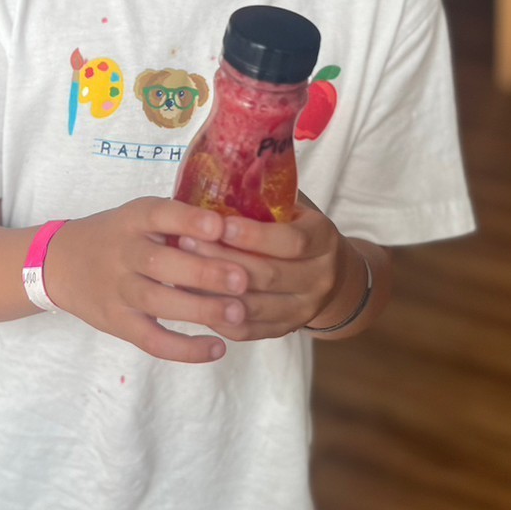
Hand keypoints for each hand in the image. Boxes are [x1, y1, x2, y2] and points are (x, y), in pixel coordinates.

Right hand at [45, 197, 253, 365]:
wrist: (60, 263)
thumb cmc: (117, 236)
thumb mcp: (138, 216)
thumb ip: (177, 220)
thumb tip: (239, 228)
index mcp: (132, 220)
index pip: (158, 214)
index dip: (187, 220)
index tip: (219, 225)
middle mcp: (123, 253)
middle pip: (159, 263)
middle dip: (202, 272)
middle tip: (242, 279)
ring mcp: (118, 290)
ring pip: (157, 303)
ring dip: (199, 309)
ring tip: (237, 313)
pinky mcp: (118, 323)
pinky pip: (151, 340)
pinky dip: (184, 349)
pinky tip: (216, 348)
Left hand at [177, 198, 359, 339]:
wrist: (330, 274)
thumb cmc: (297, 228)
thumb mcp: (293, 207)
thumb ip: (265, 198)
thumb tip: (215, 178)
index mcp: (323, 239)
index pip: (291, 241)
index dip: (254, 235)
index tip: (219, 224)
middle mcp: (319, 278)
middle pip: (268, 275)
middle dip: (222, 260)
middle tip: (184, 243)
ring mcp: (304, 309)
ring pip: (254, 306)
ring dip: (214, 291)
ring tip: (180, 271)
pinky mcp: (285, 330)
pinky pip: (248, 331)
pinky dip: (218, 317)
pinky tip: (193, 299)